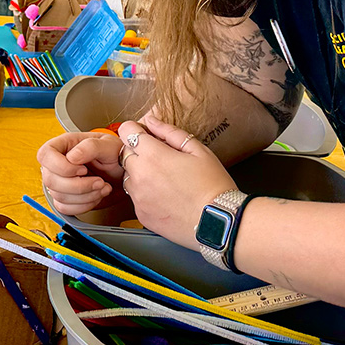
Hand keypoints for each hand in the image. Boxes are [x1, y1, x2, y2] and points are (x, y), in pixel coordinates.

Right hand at [37, 130, 122, 215]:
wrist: (123, 173)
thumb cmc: (116, 155)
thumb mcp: (109, 145)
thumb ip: (90, 146)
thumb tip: (72, 157)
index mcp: (64, 145)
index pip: (45, 155)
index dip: (61, 166)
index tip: (82, 169)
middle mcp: (58, 163)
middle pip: (50, 180)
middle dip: (79, 186)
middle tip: (99, 181)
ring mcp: (60, 182)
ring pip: (59, 196)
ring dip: (86, 196)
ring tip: (102, 186)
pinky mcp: (66, 198)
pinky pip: (65, 208)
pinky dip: (84, 205)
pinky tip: (96, 195)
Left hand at [117, 116, 236, 247]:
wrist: (219, 223)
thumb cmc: (213, 186)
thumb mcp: (198, 150)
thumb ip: (170, 132)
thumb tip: (151, 121)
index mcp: (153, 156)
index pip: (126, 131)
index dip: (135, 130)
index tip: (144, 135)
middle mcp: (140, 175)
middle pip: (125, 153)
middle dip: (138, 152)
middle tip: (160, 159)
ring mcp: (138, 197)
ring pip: (128, 176)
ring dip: (139, 174)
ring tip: (164, 180)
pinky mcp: (141, 214)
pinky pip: (134, 197)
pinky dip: (144, 194)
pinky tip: (165, 196)